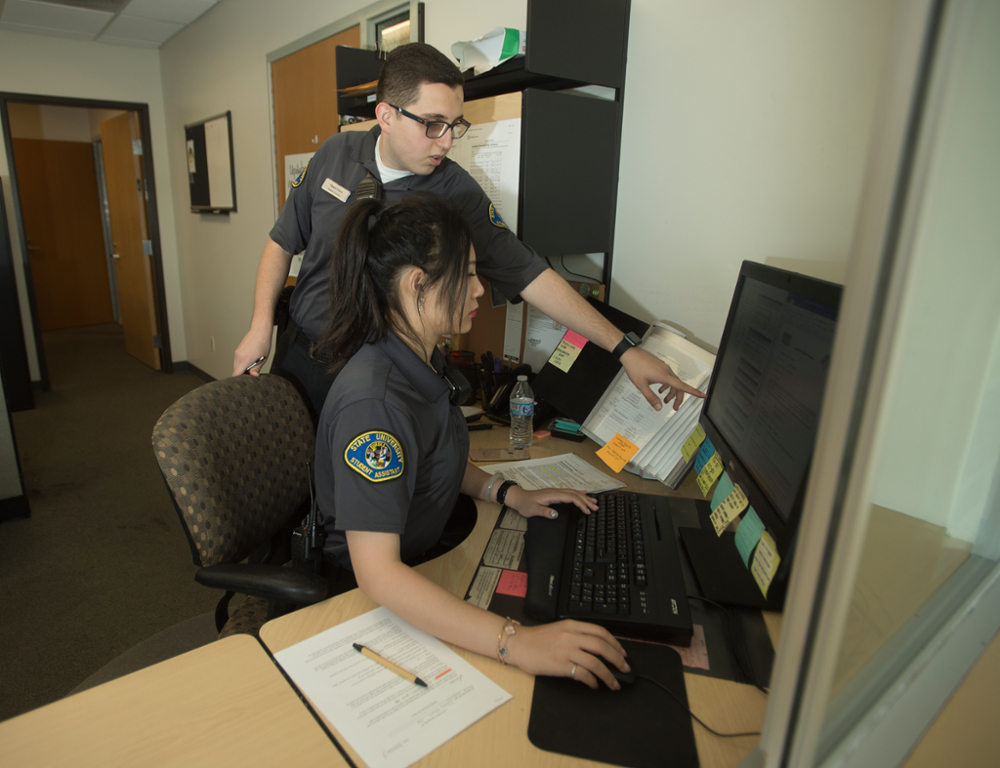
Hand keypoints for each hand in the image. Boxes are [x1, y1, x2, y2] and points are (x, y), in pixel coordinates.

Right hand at [232, 327, 271, 376]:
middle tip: (252, 373)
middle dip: (242, 374)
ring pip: (236, 366)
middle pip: (235, 371)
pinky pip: (237, 361)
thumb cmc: (263, 344)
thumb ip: (256, 369)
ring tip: (252, 365)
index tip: (246, 381)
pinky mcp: (237, 351)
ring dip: (242, 369)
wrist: (260, 331)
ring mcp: (237, 353)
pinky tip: (250, 360)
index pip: (236, 374)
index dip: (240, 379)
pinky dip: (241, 364)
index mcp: (245, 359)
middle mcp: (239, 356)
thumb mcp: (262, 359)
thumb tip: (253, 376)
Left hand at [503, 486, 597, 518]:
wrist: (519, 498)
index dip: (580, 504)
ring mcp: (555, 492)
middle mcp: (555, 492)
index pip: (571, 498)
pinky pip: (569, 492)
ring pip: (573, 492)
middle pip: (574, 494)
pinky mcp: (554, 494)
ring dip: (584, 497)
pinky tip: (583, 494)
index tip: (587, 511)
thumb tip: (556, 514)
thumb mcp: (533, 510)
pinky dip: (578, 494)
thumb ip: (545, 512)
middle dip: (586, 500)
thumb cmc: (525, 504)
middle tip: (596, 507)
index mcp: (552, 495)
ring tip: (593, 501)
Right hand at [506, 620, 628, 689]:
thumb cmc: (536, 639)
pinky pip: (583, 674)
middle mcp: (571, 636)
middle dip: (618, 659)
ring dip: (609, 675)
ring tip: (614, 683)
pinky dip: (592, 681)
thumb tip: (596, 648)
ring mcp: (566, 650)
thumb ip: (576, 635)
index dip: (615, 643)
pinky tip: (594, 684)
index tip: (622, 652)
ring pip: (596, 662)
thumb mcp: (559, 629)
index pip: (600, 632)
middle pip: (602, 646)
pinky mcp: (560, 665)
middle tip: (625, 668)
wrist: (517, 644)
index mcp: (572, 625)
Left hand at [621, 347, 704, 410]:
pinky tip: (660, 389)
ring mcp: (664, 368)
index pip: (682, 386)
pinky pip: (668, 377)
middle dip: (678, 398)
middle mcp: (667, 371)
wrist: (630, 353)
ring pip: (673, 382)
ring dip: (671, 392)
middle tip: (675, 407)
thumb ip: (651, 397)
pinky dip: (667, 385)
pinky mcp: (660, 366)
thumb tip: (658, 407)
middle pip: (679, 386)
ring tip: (665, 399)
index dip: (693, 392)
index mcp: (664, 376)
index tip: (702, 395)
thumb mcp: (641, 385)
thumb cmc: (635, 366)